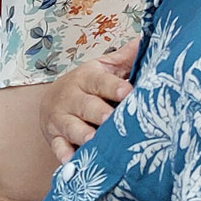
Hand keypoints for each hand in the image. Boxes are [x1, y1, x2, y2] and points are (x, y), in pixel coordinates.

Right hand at [42, 39, 137, 163]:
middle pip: (86, 106)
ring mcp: (61, 119)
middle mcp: (72, 98)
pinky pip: (58, 147)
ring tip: (92, 141)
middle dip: (98, 113)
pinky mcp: (55, 137)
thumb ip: (124, 58)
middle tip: (111, 118)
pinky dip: (64, 155)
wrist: (51, 101)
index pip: (101, 82)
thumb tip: (148, 38)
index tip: (128, 92)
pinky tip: (71, 162)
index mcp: (87, 78)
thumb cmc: (87, 85)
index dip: (114, 87)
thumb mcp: (102, 68)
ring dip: (81, 134)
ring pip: (71, 127)